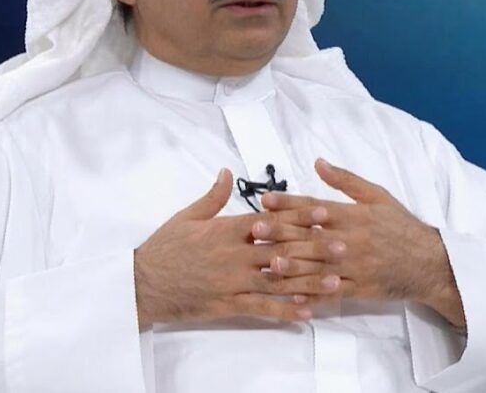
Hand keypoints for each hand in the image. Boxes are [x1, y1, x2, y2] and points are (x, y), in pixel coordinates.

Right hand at [132, 169, 344, 329]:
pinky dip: (283, 311)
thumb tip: (226, 172)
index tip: (324, 213)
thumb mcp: (187, 216)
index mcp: (226, 229)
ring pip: (277, 282)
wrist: (142, 283)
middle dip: (314, 249)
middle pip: (281, 250)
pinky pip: (260, 308)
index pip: (270, 221)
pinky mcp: (227, 304)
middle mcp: (234, 255)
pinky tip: (306, 312)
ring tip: (334, 281)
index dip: (299, 216)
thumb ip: (212, 197)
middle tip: (343, 247)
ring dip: (308, 282)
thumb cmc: (164, 248)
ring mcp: (232, 281)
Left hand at [255, 159, 461, 324]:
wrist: (430, 262)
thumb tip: (318, 162)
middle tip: (255, 230)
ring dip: (292, 265)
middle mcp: (352, 240)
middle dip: (282, 233)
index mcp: (354, 215)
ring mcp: (355, 266)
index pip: (316, 207)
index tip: (265, 200)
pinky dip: (313, 295)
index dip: (289, 203)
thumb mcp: (378, 196)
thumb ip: (346, 181)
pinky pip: (332, 293)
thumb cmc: (401, 226)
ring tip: (268, 263)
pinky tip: (293, 298)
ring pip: (318, 266)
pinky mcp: (359, 288)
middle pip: (311, 235)